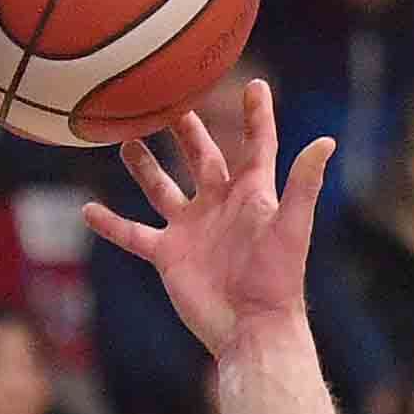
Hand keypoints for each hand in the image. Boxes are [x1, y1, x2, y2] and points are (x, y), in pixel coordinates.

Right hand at [78, 84, 333, 359]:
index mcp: (251, 194)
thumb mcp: (292, 226)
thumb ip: (303, 183)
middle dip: (186, 129)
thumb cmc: (278, 280)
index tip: (255, 85)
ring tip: (125, 140)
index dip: (257, 116)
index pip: (256, 145)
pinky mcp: (168, 255)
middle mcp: (219, 205)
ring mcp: (191, 229)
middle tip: (169, 99)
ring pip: (161, 187)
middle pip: (201, 156)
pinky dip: (110, 223)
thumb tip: (326, 141)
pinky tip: (86, 209)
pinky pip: (133, 233)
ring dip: (144, 166)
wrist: (251, 329)